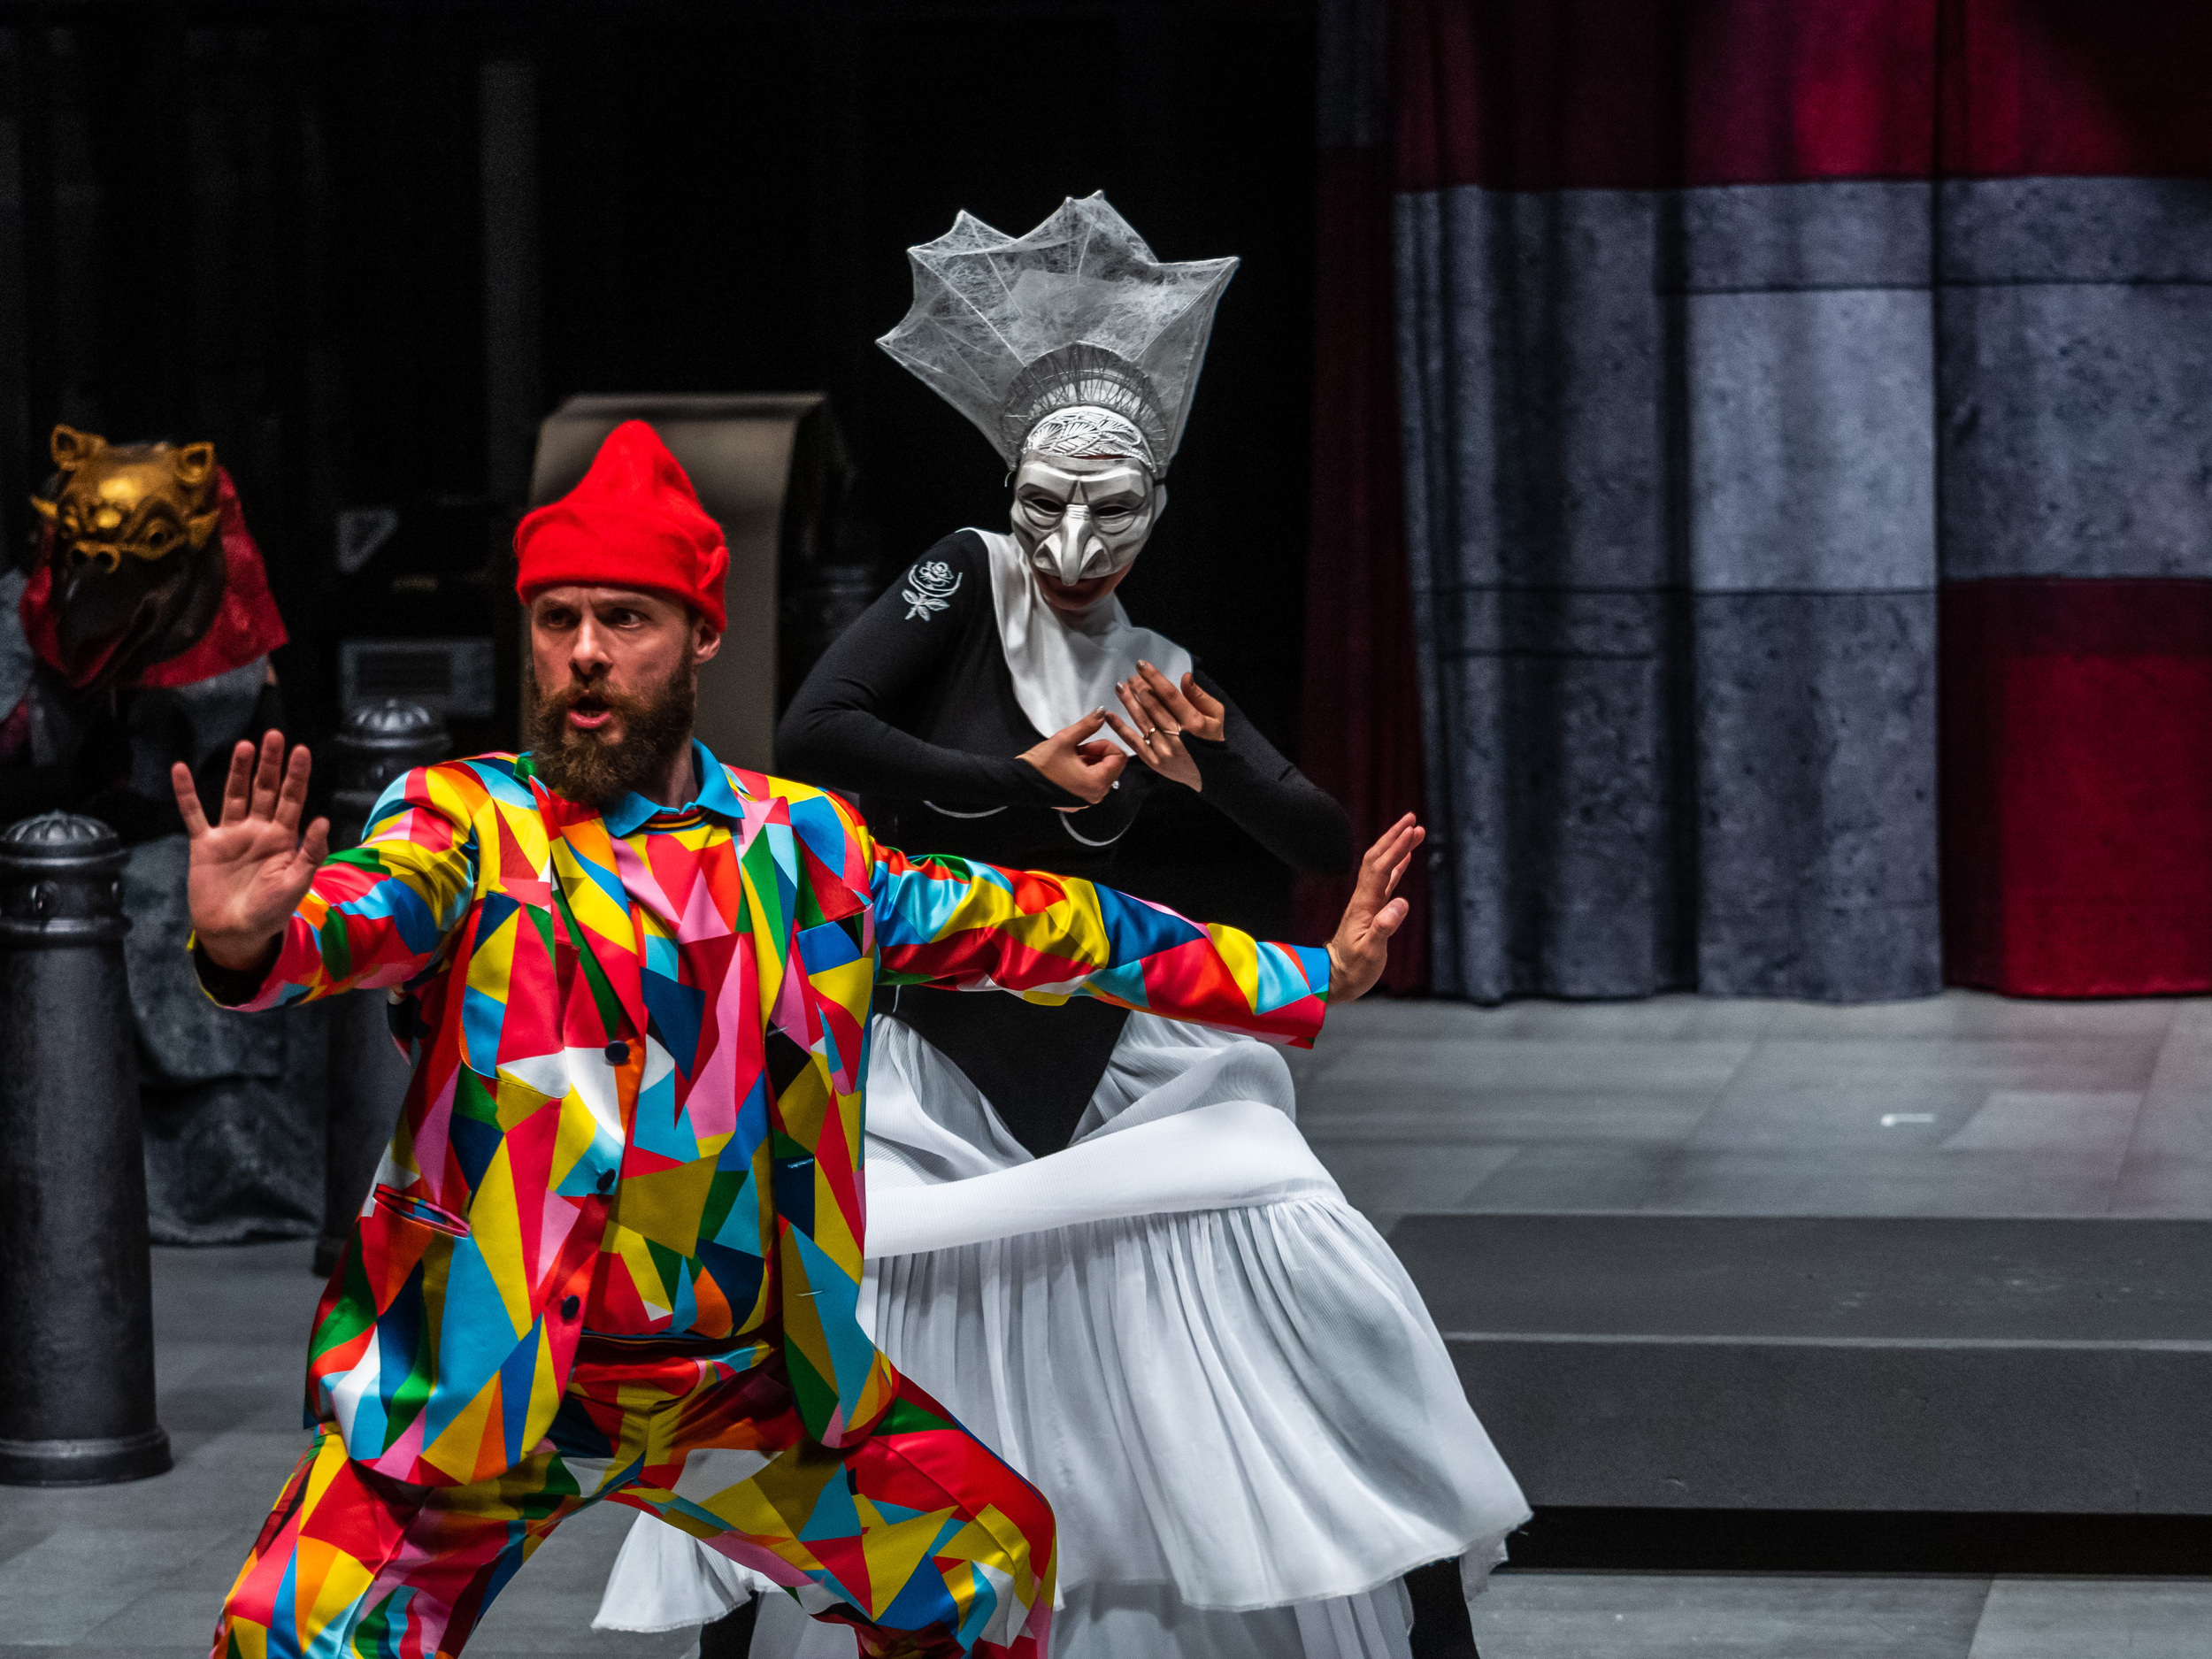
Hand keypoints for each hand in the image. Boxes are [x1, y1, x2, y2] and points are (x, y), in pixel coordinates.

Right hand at [172, 730, 329, 972]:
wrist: (235, 933)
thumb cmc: (270, 911)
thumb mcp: (296, 883)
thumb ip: (310, 852)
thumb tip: (323, 819)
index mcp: (283, 838)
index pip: (292, 799)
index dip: (296, 775)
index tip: (302, 750)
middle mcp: (258, 831)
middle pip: (265, 790)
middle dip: (270, 764)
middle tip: (275, 736)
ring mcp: (231, 835)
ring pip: (235, 795)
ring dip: (239, 772)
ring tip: (245, 746)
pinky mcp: (204, 845)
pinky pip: (193, 814)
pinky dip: (186, 793)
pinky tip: (179, 769)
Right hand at [1017, 709, 1130, 807]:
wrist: (1018, 783)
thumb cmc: (1039, 766)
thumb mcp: (1065, 740)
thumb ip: (1087, 725)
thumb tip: (1101, 713)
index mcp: (1096, 783)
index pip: (1119, 757)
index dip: (1104, 745)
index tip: (1087, 743)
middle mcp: (1095, 795)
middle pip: (1111, 766)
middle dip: (1097, 753)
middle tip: (1077, 749)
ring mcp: (1086, 800)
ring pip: (1101, 773)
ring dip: (1090, 761)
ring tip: (1069, 757)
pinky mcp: (1077, 801)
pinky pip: (1090, 783)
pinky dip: (1084, 771)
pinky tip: (1067, 766)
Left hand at [1102, 660, 1224, 791]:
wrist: (1211, 773)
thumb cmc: (1212, 739)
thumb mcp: (1215, 714)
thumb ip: (1199, 695)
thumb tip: (1184, 677)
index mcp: (1193, 722)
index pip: (1169, 695)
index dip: (1154, 678)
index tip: (1142, 665)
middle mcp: (1177, 736)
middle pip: (1153, 706)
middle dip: (1139, 688)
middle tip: (1131, 677)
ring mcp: (1164, 750)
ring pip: (1142, 721)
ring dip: (1128, 702)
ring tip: (1120, 687)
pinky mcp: (1154, 762)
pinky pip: (1134, 743)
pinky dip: (1120, 729)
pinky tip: (1110, 715)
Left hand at [1325, 813, 1423, 1001]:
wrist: (1335, 978)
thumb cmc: (1353, 969)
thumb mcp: (1370, 952)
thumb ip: (1384, 927)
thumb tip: (1401, 903)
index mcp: (1365, 905)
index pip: (1381, 868)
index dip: (1396, 848)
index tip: (1411, 830)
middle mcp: (1364, 898)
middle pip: (1378, 859)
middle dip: (1394, 837)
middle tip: (1413, 819)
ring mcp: (1368, 902)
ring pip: (1381, 866)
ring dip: (1396, 847)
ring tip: (1414, 831)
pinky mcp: (1373, 910)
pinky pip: (1386, 880)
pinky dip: (1397, 865)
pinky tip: (1406, 858)